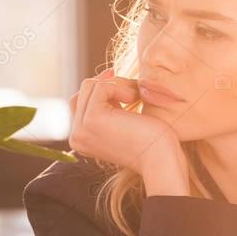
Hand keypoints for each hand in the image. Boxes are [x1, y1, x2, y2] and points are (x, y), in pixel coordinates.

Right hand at [68, 69, 183, 181]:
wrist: (161, 160)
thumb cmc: (152, 143)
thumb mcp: (125, 123)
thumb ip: (111, 107)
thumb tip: (105, 75)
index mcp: (81, 140)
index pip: (81, 102)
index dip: (103, 90)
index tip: (125, 86)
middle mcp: (75, 137)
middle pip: (83, 92)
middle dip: (110, 84)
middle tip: (134, 90)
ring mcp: (81, 128)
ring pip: (90, 86)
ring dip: (118, 84)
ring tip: (138, 96)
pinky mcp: (92, 118)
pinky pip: (101, 87)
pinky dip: (121, 87)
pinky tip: (135, 99)